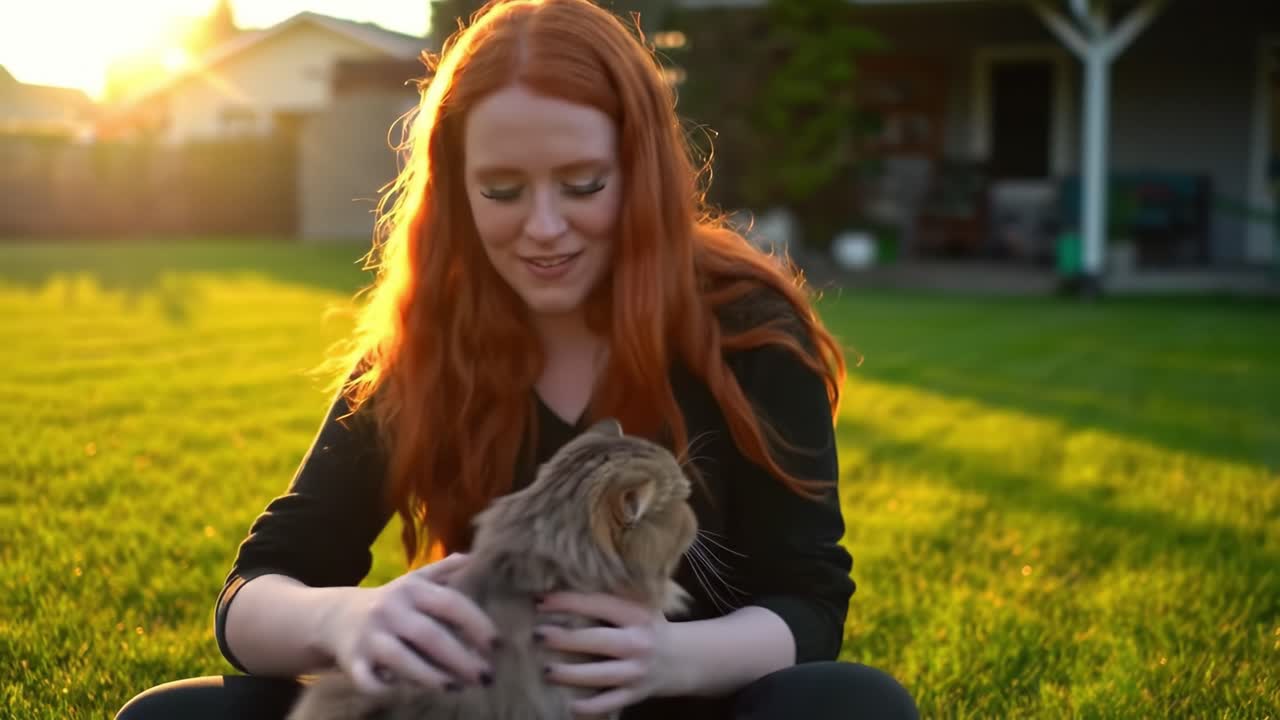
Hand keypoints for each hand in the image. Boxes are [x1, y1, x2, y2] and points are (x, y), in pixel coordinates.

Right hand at [319, 552, 498, 693]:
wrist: (335, 617)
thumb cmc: (390, 602)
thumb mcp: (415, 581)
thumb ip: (444, 571)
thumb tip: (474, 558)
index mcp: (412, 589)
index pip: (450, 604)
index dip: (476, 623)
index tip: (497, 645)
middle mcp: (391, 610)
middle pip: (430, 636)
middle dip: (461, 659)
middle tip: (486, 677)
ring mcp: (370, 637)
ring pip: (402, 660)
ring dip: (431, 677)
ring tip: (456, 687)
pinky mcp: (352, 661)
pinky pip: (370, 682)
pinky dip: (388, 690)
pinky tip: (408, 693)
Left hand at [536, 592, 682, 716]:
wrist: (683, 658)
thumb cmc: (648, 626)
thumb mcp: (639, 605)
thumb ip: (610, 597)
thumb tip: (563, 582)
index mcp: (637, 614)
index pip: (599, 604)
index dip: (569, 602)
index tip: (541, 601)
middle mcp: (638, 642)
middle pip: (599, 640)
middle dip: (567, 639)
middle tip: (538, 635)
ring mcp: (637, 670)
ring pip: (602, 674)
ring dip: (573, 674)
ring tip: (547, 671)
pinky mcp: (636, 694)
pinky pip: (611, 703)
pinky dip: (591, 707)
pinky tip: (570, 706)